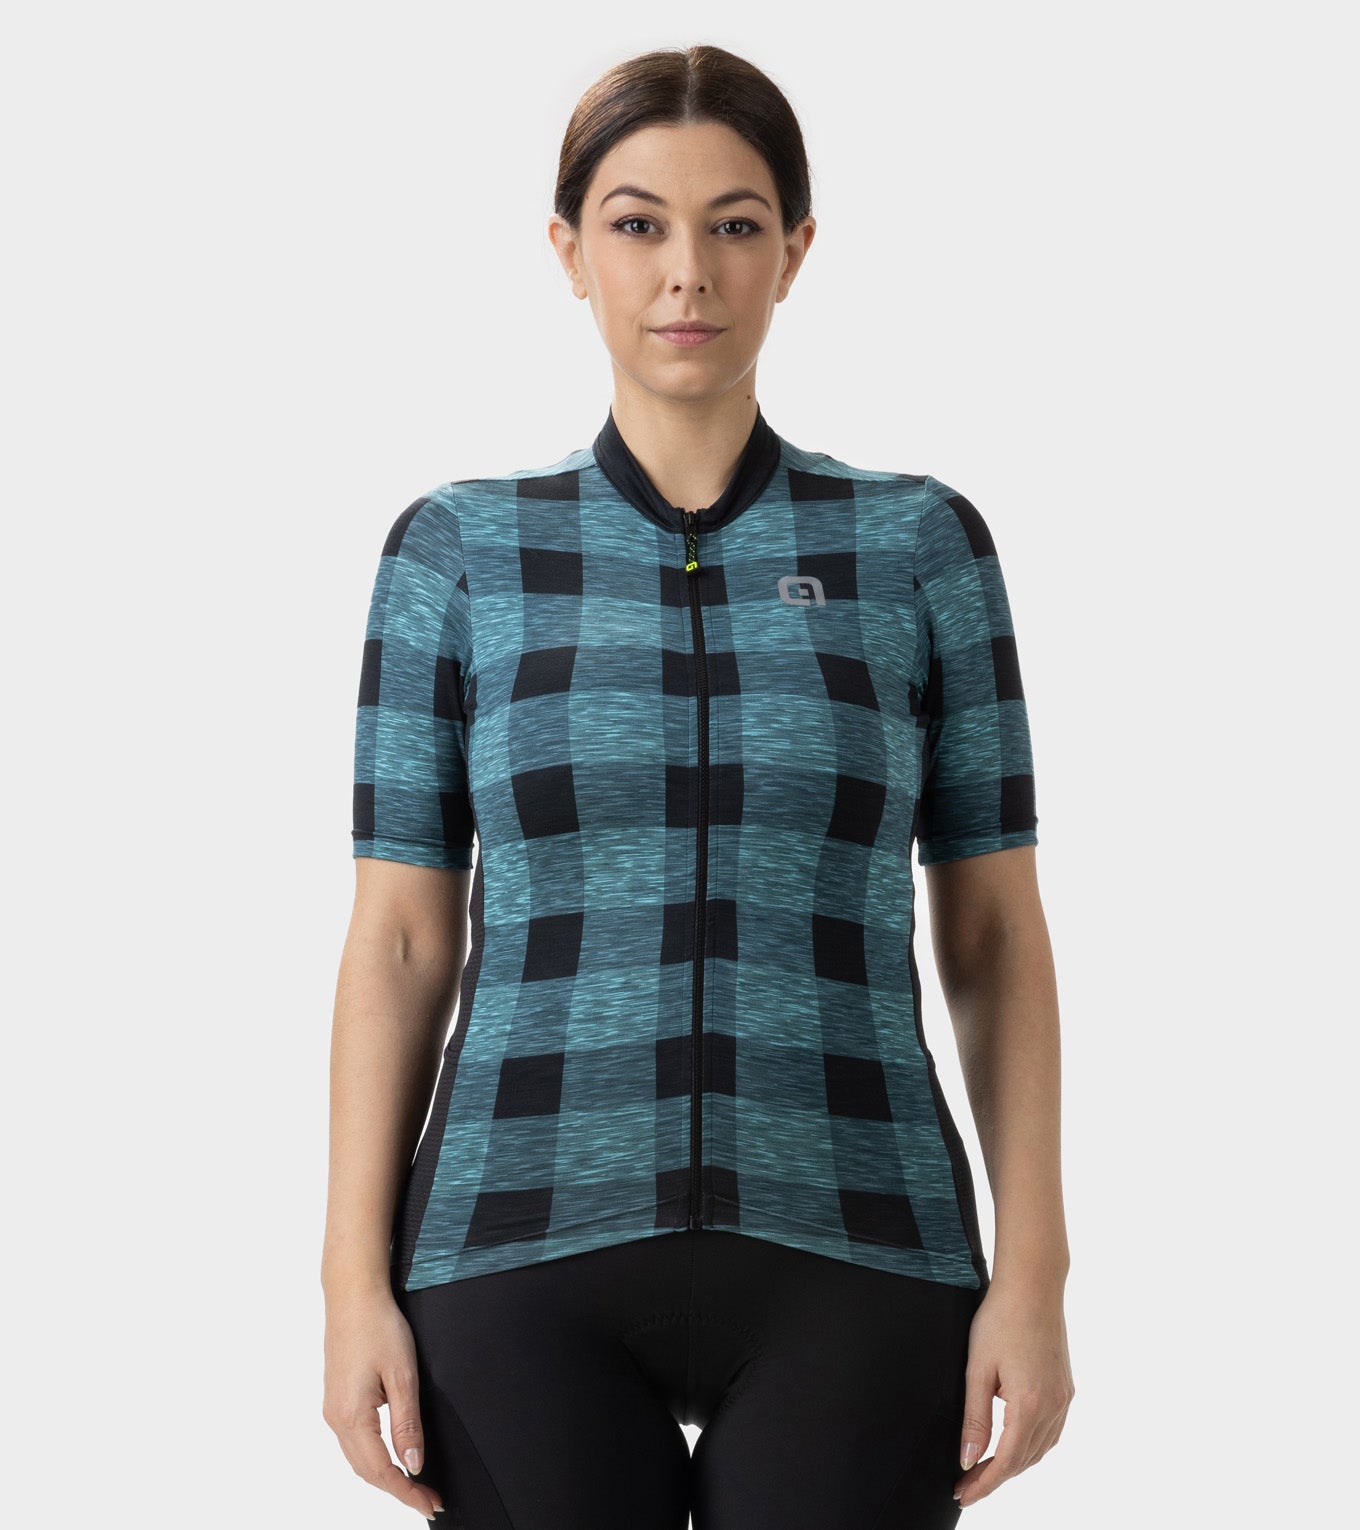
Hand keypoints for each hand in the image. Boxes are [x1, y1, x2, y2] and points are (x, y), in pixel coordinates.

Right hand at [323, 1284, 444, 1520]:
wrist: (353, 1295)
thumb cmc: (378, 1326)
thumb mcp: (403, 1375)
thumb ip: (407, 1423)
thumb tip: (413, 1463)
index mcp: (352, 1416)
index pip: (381, 1471)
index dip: (407, 1492)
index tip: (430, 1504)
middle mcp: (336, 1418)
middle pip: (367, 1471)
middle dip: (398, 1489)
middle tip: (429, 1500)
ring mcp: (333, 1409)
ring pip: (358, 1459)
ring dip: (385, 1476)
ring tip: (415, 1485)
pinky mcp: (336, 1399)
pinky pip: (354, 1442)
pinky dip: (374, 1458)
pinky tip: (391, 1458)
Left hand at [952, 1275, 1074, 1507]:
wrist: (1033, 1285)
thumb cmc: (1001, 1318)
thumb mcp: (978, 1369)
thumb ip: (974, 1418)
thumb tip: (968, 1459)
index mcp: (1030, 1404)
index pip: (1005, 1462)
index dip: (982, 1483)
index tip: (962, 1494)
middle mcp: (1053, 1407)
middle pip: (1024, 1461)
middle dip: (995, 1477)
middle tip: (966, 1484)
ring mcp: (1064, 1398)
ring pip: (1040, 1449)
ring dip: (1014, 1464)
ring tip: (985, 1469)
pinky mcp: (1066, 1388)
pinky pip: (1051, 1431)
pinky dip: (1031, 1446)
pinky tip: (1014, 1444)